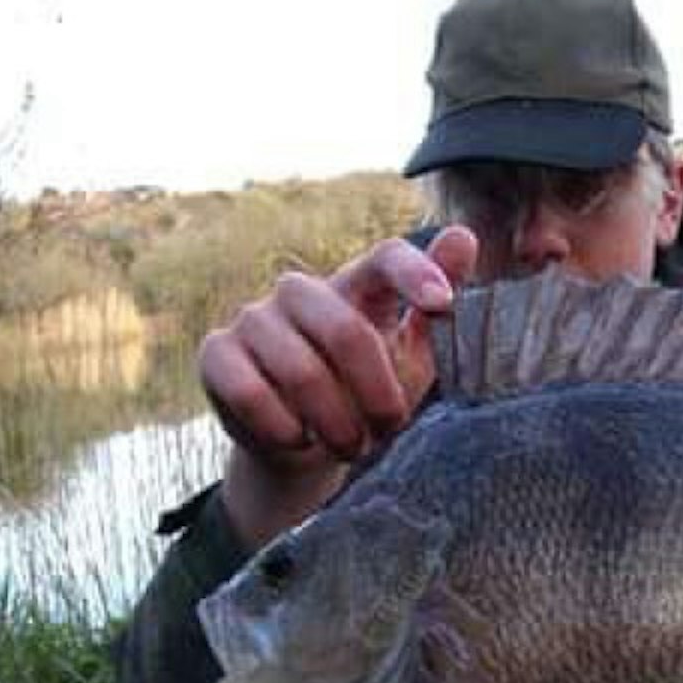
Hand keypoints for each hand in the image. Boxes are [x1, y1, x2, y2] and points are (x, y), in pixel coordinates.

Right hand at [198, 226, 478, 546]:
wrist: (304, 445)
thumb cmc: (365, 394)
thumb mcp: (410, 358)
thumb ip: (434, 309)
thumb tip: (465, 236)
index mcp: (354, 285)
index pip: (385, 257)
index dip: (415, 273)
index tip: (444, 304)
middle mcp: (301, 292)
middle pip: (345, 331)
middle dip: (377, 394)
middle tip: (389, 431)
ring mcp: (253, 318)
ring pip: (300, 371)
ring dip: (335, 423)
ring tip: (350, 446)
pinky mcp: (217, 353)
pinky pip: (251, 392)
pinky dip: (284, 427)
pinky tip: (298, 439)